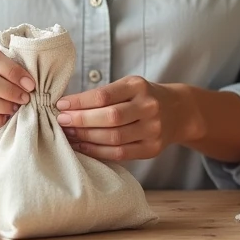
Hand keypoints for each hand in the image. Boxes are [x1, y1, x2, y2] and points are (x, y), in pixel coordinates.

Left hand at [55, 76, 197, 161]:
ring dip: (86, 138)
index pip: (104, 95)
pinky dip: (98, 152)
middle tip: (61, 121)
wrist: (178, 111)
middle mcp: (148, 107)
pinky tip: (82, 147)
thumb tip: (67, 106)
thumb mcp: (128, 86)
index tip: (61, 105)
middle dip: (81, 121)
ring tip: (68, 135)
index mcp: (138, 86)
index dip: (79, 102)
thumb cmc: (142, 97)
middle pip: (110, 118)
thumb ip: (103, 95)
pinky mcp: (152, 149)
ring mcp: (153, 130)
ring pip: (114, 138)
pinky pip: (120, 153)